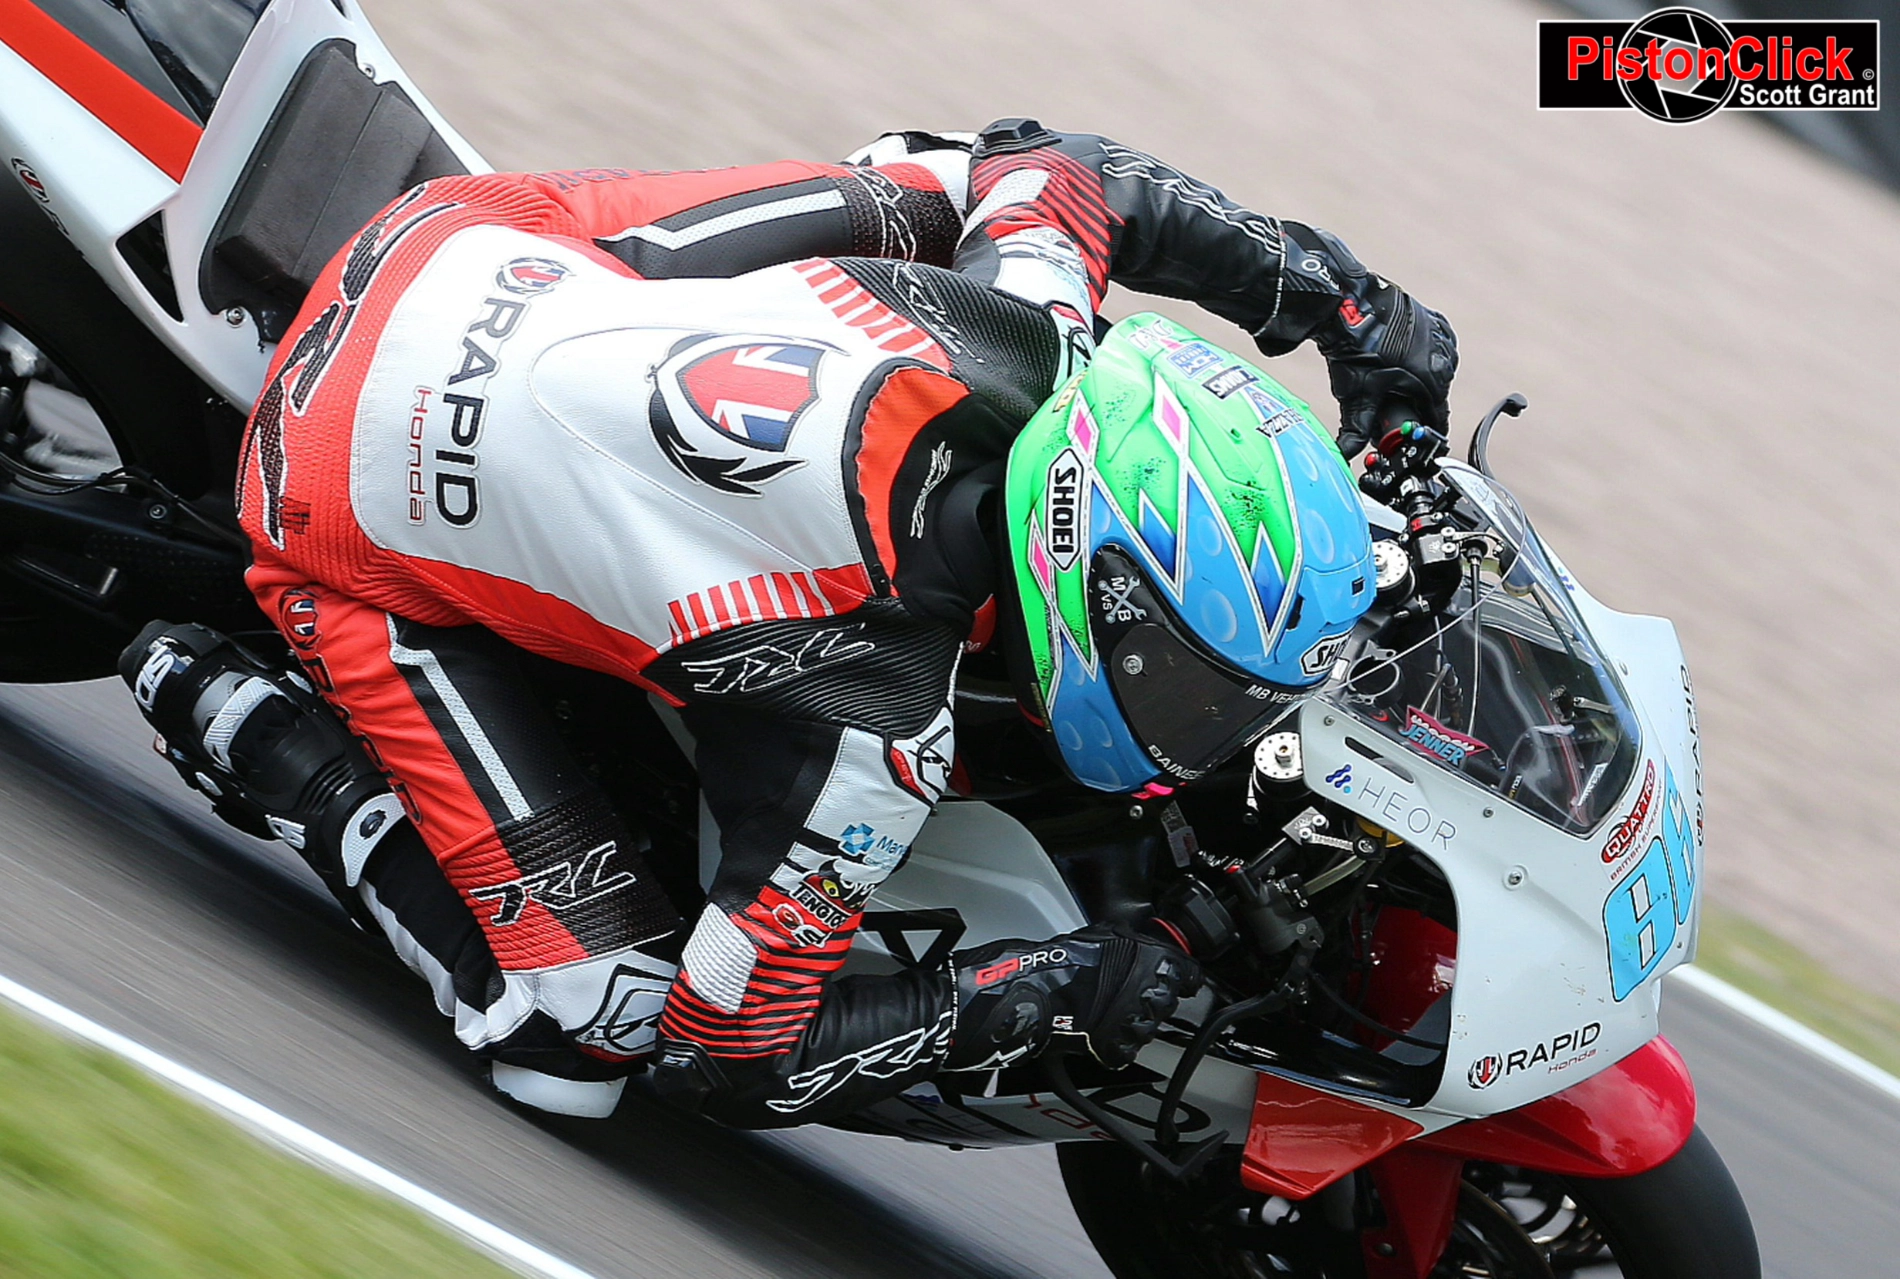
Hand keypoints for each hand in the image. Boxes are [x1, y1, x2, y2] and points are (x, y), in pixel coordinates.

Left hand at [1322, 279, 1457, 461]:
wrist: (1348, 307)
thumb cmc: (1355, 349)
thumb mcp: (1356, 396)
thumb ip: (1354, 430)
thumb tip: (1346, 452)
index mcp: (1431, 379)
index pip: (1438, 416)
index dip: (1426, 429)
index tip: (1419, 435)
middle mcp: (1444, 357)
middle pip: (1436, 394)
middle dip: (1418, 403)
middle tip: (1396, 406)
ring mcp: (1441, 336)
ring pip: (1438, 369)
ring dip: (1421, 378)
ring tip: (1396, 380)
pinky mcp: (1434, 320)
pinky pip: (1436, 347)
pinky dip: (1423, 356)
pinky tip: (1404, 358)